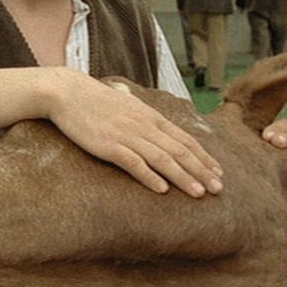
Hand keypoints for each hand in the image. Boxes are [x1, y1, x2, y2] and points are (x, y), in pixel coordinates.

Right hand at [46, 70, 223, 197]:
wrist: (68, 93)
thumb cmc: (95, 101)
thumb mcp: (128, 105)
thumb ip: (144, 117)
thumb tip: (156, 125)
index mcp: (151, 117)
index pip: (185, 139)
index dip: (204, 157)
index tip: (218, 172)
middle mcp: (144, 125)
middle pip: (180, 150)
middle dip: (201, 170)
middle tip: (219, 189)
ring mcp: (127, 135)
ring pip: (162, 159)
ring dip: (183, 177)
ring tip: (199, 193)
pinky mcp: (109, 145)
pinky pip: (134, 163)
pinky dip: (150, 176)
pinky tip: (162, 190)